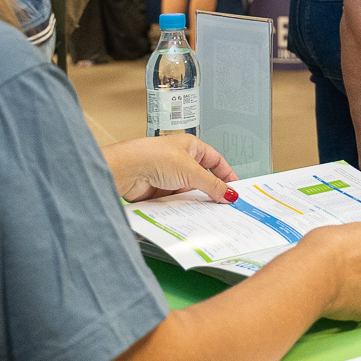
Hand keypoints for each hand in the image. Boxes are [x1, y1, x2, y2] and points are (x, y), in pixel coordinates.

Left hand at [104, 135, 238, 202]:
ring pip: (190, 192)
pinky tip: (189, 214)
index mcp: (191, 147)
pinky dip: (183, 208)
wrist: (126, 170)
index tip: (235, 189)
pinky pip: (178, 202)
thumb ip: (212, 185)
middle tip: (224, 205)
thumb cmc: (152, 157)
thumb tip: (229, 193)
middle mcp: (180, 160)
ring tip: (208, 211)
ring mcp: (170, 176)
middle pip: (203, 178)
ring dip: (196, 201)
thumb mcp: (190, 171)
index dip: (226, 174)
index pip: (215, 160)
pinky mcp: (160, 191)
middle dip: (212, 191)